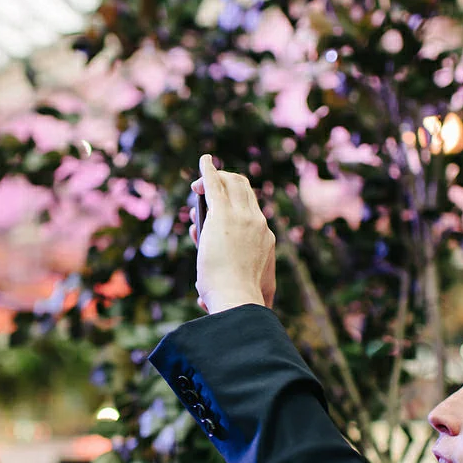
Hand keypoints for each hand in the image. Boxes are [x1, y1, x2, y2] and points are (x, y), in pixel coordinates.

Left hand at [190, 154, 275, 313]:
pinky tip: (203, 160)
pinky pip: (214, 183)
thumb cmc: (241, 302)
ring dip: (213, 181)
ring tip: (196, 187)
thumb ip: (247, 288)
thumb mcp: (252, 293)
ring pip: (230, 184)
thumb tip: (209, 298)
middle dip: (225, 188)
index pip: (250, 213)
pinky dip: (208, 170)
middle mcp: (257, 222)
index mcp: (266, 239)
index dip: (234, 209)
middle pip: (244, 191)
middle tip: (205, 197)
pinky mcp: (221, 214)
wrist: (238, 300)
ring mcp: (240, 216)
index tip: (214, 221)